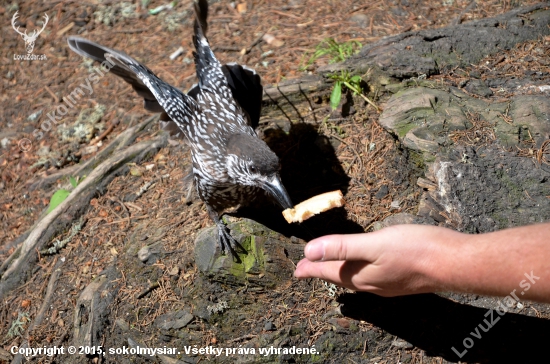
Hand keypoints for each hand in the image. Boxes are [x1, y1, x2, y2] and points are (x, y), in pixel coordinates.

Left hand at [294, 224, 464, 296]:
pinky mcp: (402, 279)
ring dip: (339, 273)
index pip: (329, 272)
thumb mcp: (375, 244)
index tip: (296, 270)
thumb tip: (309, 251)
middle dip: (322, 272)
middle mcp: (373, 284)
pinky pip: (371, 277)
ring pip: (356, 279)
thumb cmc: (418, 250)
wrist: (457, 264)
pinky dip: (358, 271)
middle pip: (340, 277)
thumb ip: (342, 247)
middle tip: (306, 270)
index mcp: (363, 276)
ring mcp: (389, 284)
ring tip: (330, 269)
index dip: (311, 268)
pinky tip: (365, 268)